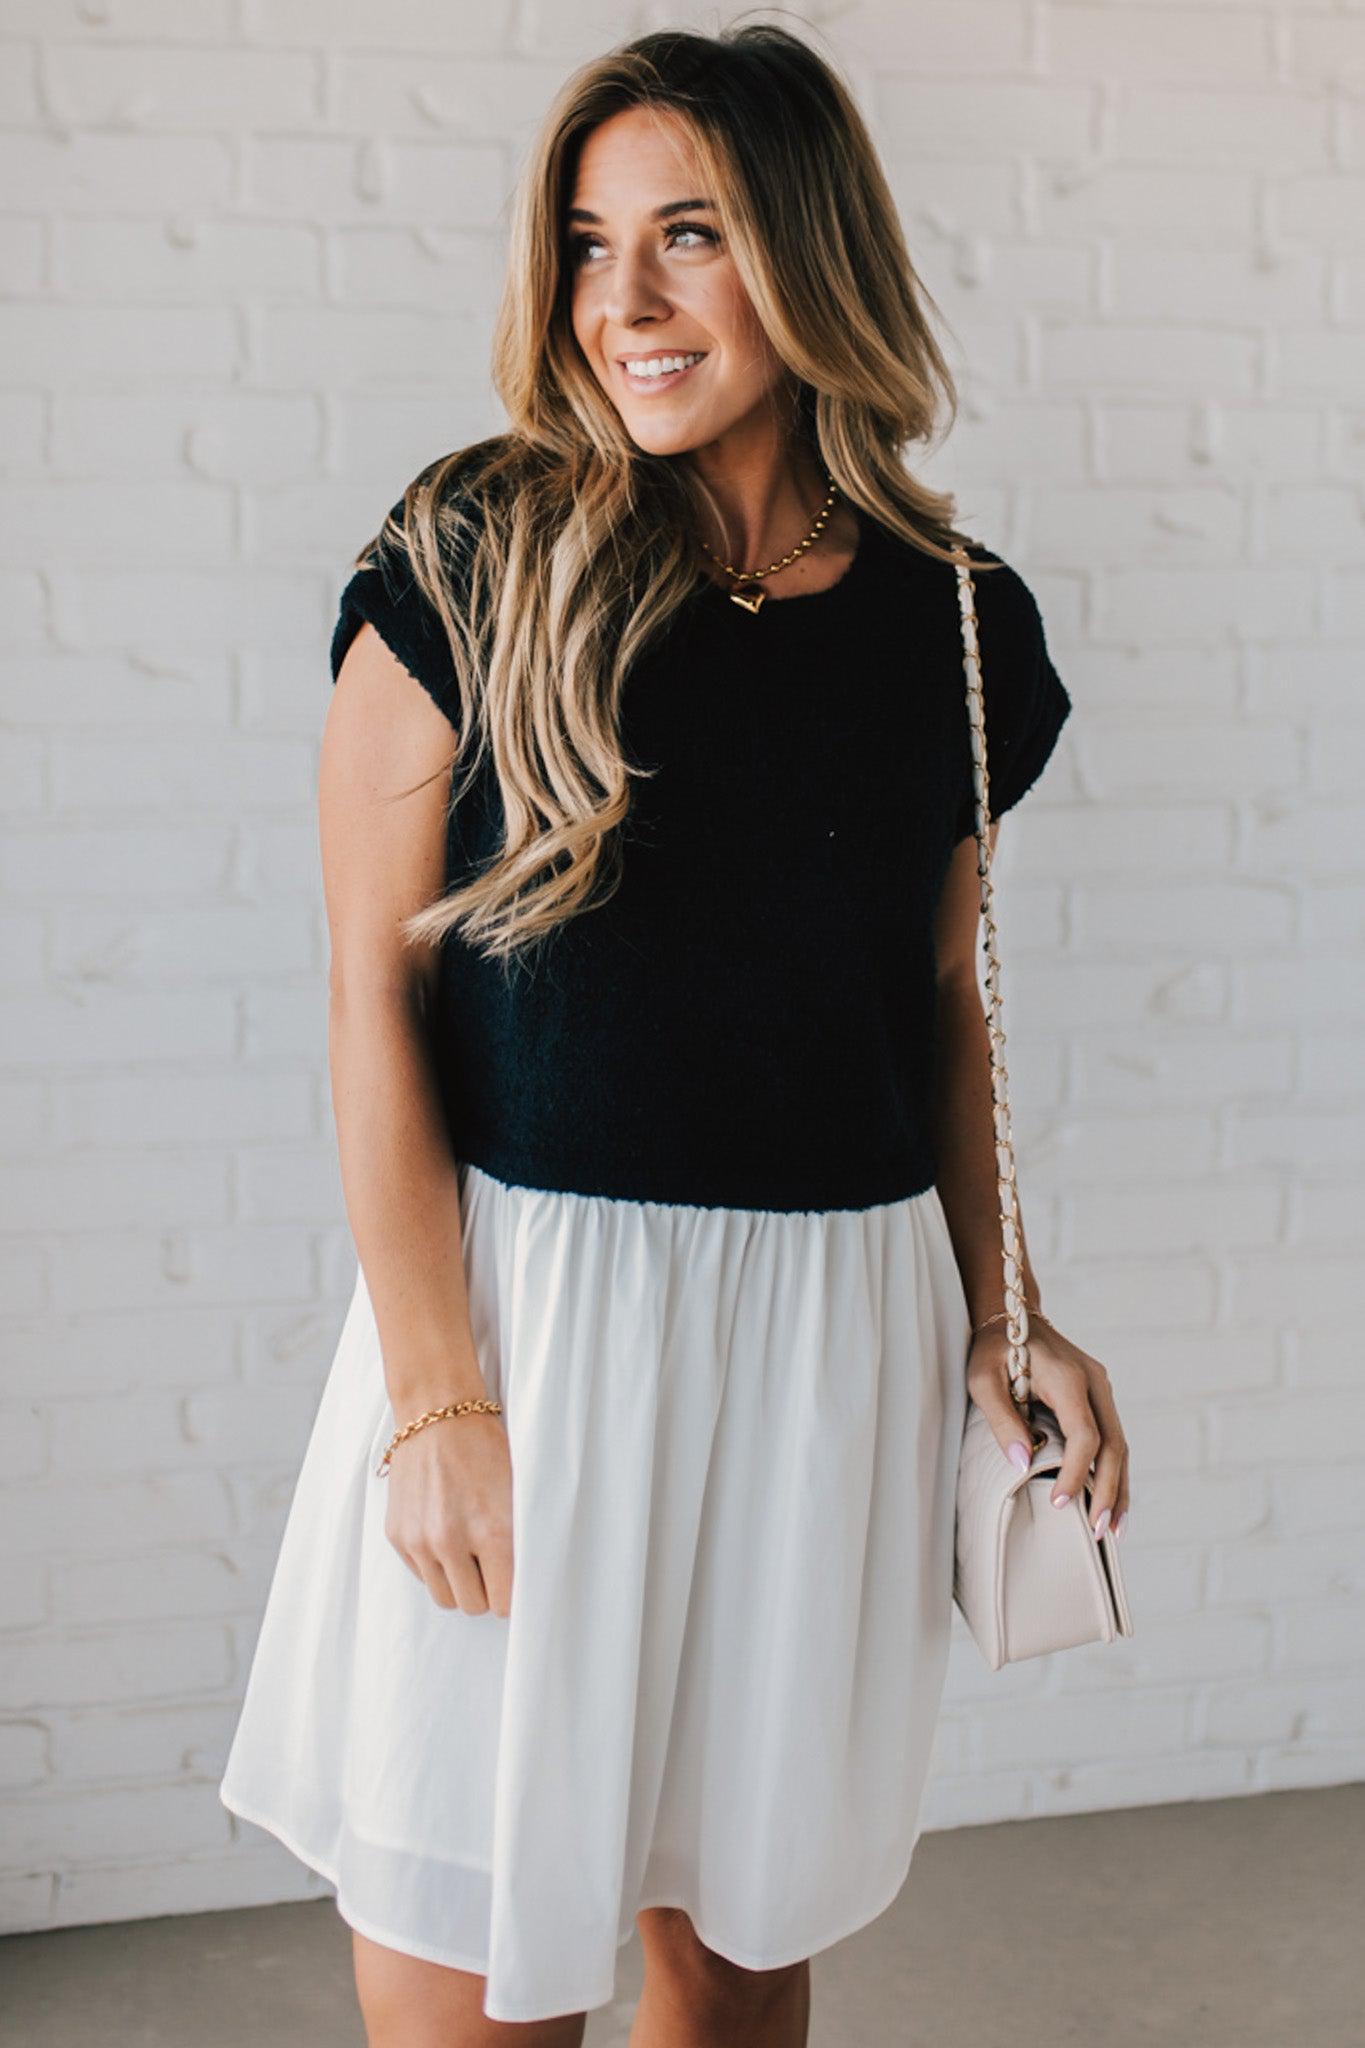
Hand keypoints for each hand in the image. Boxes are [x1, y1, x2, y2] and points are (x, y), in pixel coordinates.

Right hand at [383, 1405, 514, 1615]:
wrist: (438, 1413)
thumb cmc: (486, 1449)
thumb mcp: (516, 1493)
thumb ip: (518, 1543)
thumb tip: (520, 1585)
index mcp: (492, 1532)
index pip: (505, 1603)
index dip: (512, 1594)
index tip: (513, 1581)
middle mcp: (451, 1541)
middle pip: (474, 1605)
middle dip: (486, 1590)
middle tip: (491, 1563)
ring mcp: (419, 1540)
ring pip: (445, 1598)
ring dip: (459, 1584)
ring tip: (469, 1553)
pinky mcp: (397, 1535)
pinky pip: (421, 1577)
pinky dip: (435, 1567)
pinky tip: (445, 1536)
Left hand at [966, 1315, 1129, 1540]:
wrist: (1012, 1313)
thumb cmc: (993, 1348)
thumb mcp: (982, 1378)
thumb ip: (1000, 1419)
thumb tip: (1022, 1465)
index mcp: (1069, 1378)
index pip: (1085, 1435)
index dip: (1077, 1472)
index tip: (1062, 1503)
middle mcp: (1094, 1383)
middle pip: (1115, 1445)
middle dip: (1109, 1491)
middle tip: (1101, 1532)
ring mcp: (1101, 1389)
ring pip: (1121, 1445)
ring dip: (1119, 1487)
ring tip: (1113, 1530)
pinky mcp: (1098, 1397)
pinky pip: (1113, 1438)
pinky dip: (1114, 1472)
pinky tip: (1111, 1501)